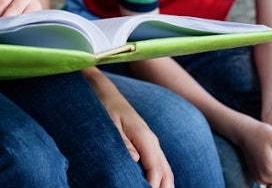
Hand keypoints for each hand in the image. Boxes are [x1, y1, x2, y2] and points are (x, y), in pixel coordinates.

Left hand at [84, 69, 173, 187]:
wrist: (105, 93)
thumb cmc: (106, 107)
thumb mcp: (110, 124)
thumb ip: (123, 142)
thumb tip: (135, 160)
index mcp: (145, 137)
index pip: (156, 169)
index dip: (152, 186)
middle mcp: (152, 141)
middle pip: (166, 173)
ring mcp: (151, 143)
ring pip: (166, 170)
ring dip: (163, 185)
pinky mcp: (147, 144)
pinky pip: (159, 165)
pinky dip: (160, 179)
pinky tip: (153, 187)